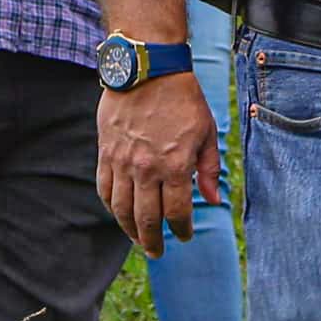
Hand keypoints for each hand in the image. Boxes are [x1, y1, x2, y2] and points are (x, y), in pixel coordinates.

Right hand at [98, 72, 220, 255]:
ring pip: (121, 209)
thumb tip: (215, 200)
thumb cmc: (183, 99)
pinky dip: (111, 206)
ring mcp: (122, 162)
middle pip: (146, 219)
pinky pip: (104, 188)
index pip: (176, 213)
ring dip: (130, 230)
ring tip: (139, 239)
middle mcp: (146, 169)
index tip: (184, 235)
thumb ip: (209, 169)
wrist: (147, 69)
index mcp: (175, 165)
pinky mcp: (106, 152)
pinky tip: (119, 213)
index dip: (181, 229)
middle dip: (153, 241)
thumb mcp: (206, 132)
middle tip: (158, 252)